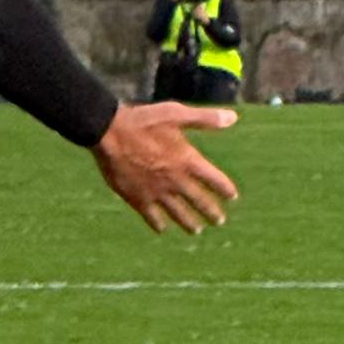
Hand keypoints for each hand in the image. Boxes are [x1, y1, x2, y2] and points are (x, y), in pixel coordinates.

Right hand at [93, 99, 236, 233]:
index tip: (232, 196)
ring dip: (189, 223)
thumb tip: (233, 118)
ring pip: (178, 213)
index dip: (225, 188)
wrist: (110, 133)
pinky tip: (162, 228)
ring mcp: (156, 191)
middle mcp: (175, 180)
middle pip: (199, 201)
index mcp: (187, 160)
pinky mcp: (137, 198)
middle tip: (219, 221)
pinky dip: (158, 223)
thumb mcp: (176, 114)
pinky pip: (152, 216)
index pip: (214, 180)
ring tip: (196, 230)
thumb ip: (205, 119)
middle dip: (211, 212)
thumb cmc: (144, 120)